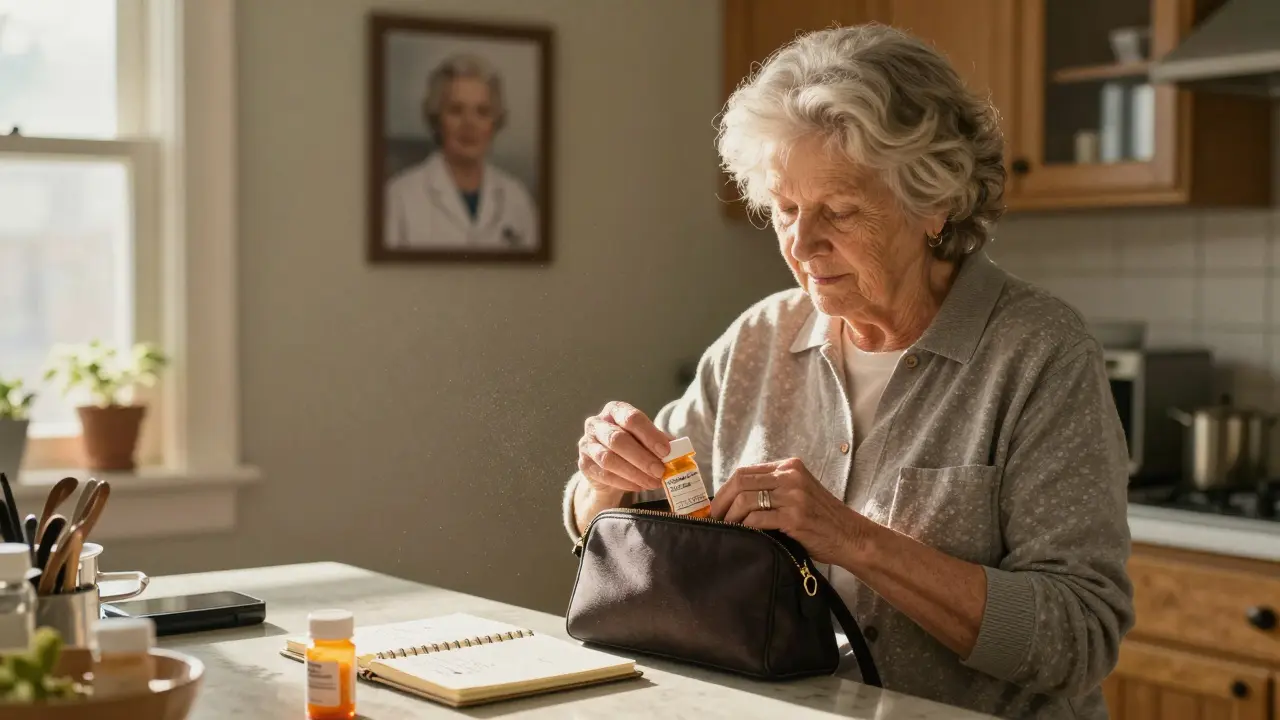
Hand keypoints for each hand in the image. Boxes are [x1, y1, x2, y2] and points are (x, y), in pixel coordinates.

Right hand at [577, 401, 671, 494]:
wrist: (608, 464)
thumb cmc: (632, 445)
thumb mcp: (646, 438)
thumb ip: (660, 441)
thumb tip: (678, 450)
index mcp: (615, 410)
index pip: (631, 418)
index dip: (650, 434)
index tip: (666, 451)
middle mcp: (596, 423)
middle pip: (618, 439)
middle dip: (642, 458)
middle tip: (660, 471)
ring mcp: (587, 444)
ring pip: (609, 459)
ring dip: (634, 473)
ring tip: (653, 482)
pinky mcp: (584, 464)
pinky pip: (604, 475)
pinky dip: (625, 482)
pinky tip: (640, 486)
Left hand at [710, 458, 870, 565]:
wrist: (851, 536)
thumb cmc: (821, 519)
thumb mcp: (798, 492)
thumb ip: (773, 488)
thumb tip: (733, 499)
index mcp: (790, 466)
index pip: (745, 472)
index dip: (724, 490)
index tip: (716, 506)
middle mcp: (791, 476)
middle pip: (741, 482)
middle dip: (721, 502)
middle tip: (714, 519)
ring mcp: (794, 496)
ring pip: (745, 500)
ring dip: (730, 517)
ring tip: (726, 530)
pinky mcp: (795, 517)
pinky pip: (757, 520)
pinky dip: (744, 528)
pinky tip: (742, 536)